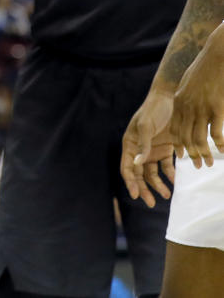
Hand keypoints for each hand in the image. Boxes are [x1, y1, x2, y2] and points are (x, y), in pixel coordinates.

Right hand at [121, 91, 175, 206]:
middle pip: (139, 174)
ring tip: (167, 195)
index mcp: (129, 144)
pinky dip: (170, 174)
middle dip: (144, 189)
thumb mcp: (146, 126)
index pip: (127, 167)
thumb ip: (142, 145)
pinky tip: (174, 180)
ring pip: (153, 173)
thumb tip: (136, 164)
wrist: (170, 99)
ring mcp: (152, 151)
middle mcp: (139, 150)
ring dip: (158, 185)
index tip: (135, 195)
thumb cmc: (153, 110)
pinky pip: (166, 166)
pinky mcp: (166, 149)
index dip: (130, 182)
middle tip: (151, 203)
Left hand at [171, 27, 223, 167]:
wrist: (217, 55)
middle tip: (199, 166)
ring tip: (209, 163)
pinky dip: (219, 145)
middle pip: (185, 137)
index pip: (175, 129)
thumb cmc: (205, 69)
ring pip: (199, 138)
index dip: (179, 145)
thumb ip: (185, 99)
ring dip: (204, 153)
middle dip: (191, 154)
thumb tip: (185, 110)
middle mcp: (186, 107)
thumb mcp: (188, 85)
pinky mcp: (216, 108)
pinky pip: (216, 132)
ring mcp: (201, 108)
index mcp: (179, 102)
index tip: (183, 157)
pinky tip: (223, 151)